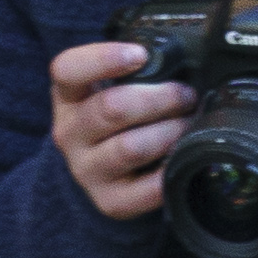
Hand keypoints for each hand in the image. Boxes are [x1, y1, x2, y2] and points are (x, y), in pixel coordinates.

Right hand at [51, 40, 186, 226]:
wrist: (102, 178)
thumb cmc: (114, 125)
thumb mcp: (106, 90)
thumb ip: (130, 72)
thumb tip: (179, 56)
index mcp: (67, 97)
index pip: (67, 70)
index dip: (104, 59)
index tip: (141, 54)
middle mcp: (70, 134)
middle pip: (112, 108)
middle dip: (160, 98)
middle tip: (187, 95)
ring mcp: (87, 171)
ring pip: (131, 147)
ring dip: (170, 132)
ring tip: (190, 124)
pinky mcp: (110, 202)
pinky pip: (148, 188)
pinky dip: (172, 170)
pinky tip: (186, 157)